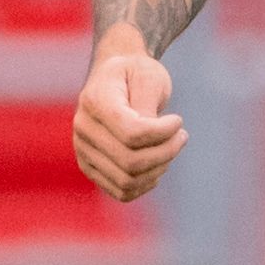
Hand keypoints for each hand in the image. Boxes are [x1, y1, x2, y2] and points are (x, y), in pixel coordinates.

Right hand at [74, 44, 185, 202]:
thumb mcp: (147, 76)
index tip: (178, 121)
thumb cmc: (135, 73)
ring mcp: (83, 151)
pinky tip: (158, 164)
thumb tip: (149, 137)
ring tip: (171, 147)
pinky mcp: (90, 167)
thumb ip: (147, 105)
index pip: (131, 133)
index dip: (162, 133)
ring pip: (126, 181)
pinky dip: (146, 184)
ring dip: (159, 169)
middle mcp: (83, 128)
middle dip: (166, 152)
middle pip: (130, 161)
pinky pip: (121, 191)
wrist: (115, 79)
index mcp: (94, 100)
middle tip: (181, 136)